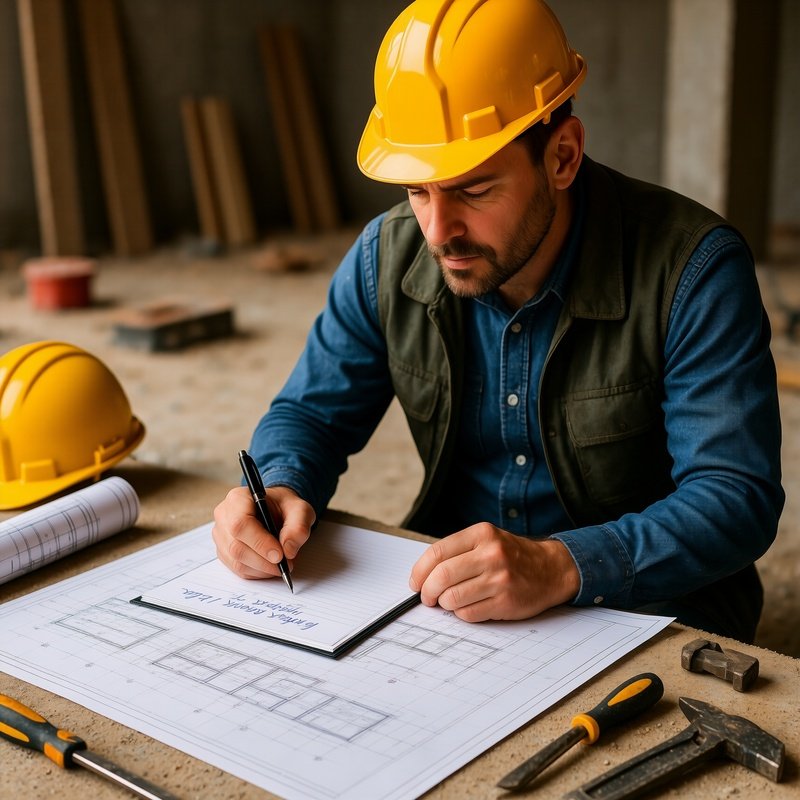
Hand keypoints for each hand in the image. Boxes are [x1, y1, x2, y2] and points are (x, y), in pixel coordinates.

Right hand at [212, 485, 314, 578]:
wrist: (275, 510)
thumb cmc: (284, 507)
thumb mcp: (300, 509)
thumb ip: (298, 527)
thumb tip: (288, 550)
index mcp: (238, 498)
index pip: (240, 524)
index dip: (260, 543)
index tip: (279, 555)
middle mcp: (224, 516)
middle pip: (236, 546)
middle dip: (264, 561)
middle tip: (285, 564)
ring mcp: (221, 535)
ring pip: (236, 561)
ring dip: (262, 569)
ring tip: (281, 565)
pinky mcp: (223, 551)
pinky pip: (237, 569)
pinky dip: (257, 572)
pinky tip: (270, 567)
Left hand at [408, 523, 579, 621]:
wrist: (551, 569)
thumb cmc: (512, 556)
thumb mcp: (487, 540)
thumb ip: (458, 551)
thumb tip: (422, 574)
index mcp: (482, 534)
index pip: (437, 552)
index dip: (420, 571)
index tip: (415, 582)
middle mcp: (491, 554)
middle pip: (442, 576)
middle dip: (427, 591)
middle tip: (427, 597)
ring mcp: (499, 579)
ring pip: (452, 598)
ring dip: (445, 604)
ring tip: (451, 601)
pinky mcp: (506, 602)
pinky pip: (468, 614)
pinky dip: (462, 614)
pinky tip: (470, 606)